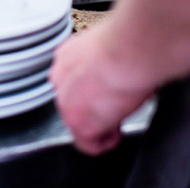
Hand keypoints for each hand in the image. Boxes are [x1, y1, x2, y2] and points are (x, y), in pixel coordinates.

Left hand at [49, 23, 154, 155]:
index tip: (110, 91)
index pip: (73, 80)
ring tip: (120, 116)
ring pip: (79, 123)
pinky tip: (118, 132)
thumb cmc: (129, 43)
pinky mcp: (78, 124)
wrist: (127, 50)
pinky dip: (106, 142)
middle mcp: (59, 77)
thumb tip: (119, 65)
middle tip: (118, 104)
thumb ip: (103, 59)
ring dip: (100, 124)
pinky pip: (89, 145)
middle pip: (74, 101)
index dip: (94, 89)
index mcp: (67, 55)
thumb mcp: (109, 46)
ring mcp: (65, 102)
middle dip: (95, 107)